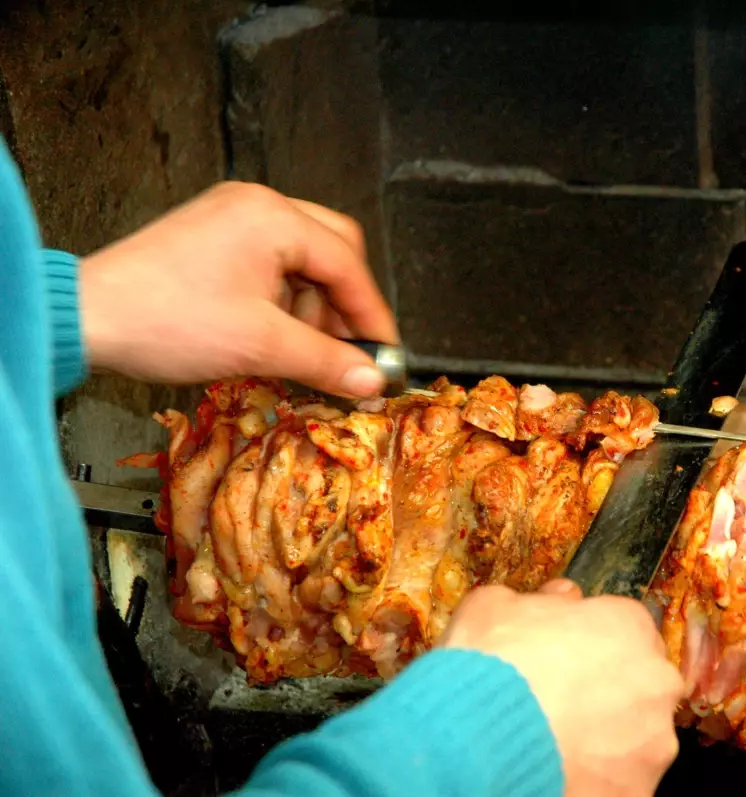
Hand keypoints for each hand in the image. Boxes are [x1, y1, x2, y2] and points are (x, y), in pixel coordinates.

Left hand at [78, 181, 398, 397]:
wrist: (86, 318)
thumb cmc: (166, 321)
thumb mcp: (261, 346)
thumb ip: (328, 361)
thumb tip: (372, 381)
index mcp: (274, 217)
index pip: (348, 265)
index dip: (372, 316)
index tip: (384, 356)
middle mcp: (256, 205)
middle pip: (332, 250)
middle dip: (343, 305)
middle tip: (347, 350)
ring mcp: (232, 217)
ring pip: (302, 259)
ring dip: (311, 306)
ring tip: (300, 350)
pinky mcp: (213, 236)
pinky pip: (271, 262)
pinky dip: (283, 299)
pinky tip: (273, 335)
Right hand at [440, 579, 685, 795]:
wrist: (477, 739)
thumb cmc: (491, 664)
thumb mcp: (496, 607)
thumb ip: (541, 599)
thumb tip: (562, 595)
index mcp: (628, 625)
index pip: (624, 628)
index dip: (591, 644)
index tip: (567, 659)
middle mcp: (654, 680)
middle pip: (639, 682)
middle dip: (609, 692)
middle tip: (563, 705)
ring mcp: (652, 739)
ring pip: (636, 736)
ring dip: (607, 739)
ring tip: (558, 746)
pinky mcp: (638, 789)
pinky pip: (622, 780)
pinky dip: (598, 778)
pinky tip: (561, 773)